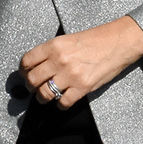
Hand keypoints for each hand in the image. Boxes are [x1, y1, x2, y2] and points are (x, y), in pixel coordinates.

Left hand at [21, 17, 142, 107]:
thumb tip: (39, 65)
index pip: (27, 61)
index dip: (23, 70)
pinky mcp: (82, 87)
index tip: (25, 73)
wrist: (118, 43)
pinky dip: (61, 105)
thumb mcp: (69, 38)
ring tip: (45, 97)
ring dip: (43, 98)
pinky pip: (63, 103)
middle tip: (34, 87)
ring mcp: (70, 75)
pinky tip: (63, 101)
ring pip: (44, 94)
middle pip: (32, 80)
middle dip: (30, 86)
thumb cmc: (96, 39)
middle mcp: (59, 61)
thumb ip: (53, 51)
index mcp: (54, 46)